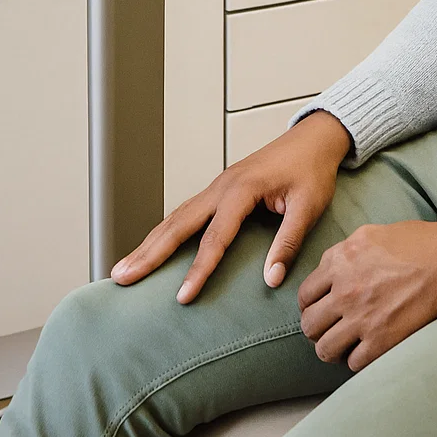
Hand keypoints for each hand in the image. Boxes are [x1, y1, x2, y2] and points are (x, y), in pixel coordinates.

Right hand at [111, 111, 351, 302]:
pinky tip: (154, 246)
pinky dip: (165, 231)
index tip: (182, 297)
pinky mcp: (220, 188)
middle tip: (121, 277)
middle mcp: (222, 186)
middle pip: (178, 223)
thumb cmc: (313, 169)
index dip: (198, 270)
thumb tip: (270, 279)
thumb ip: (289, 242)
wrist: (314, 139)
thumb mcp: (309, 206)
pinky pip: (186, 212)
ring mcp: (218, 185)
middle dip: (148, 252)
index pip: (215, 238)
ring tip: (124, 267)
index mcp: (242, 189)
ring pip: (176, 216)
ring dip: (150, 242)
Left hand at [298, 219, 436, 371]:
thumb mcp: (369, 234)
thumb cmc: (416, 242)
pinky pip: (354, 363)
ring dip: (334, 349)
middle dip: (318, 330)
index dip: (311, 306)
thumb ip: (342, 254)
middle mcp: (345, 291)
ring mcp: (362, 317)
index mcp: (339, 261)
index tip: (320, 310)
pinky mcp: (383, 340)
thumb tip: (328, 273)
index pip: (305, 296)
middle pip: (310, 325)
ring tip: (345, 345)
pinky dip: (358, 359)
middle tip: (331, 330)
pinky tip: (368, 349)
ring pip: (325, 349)